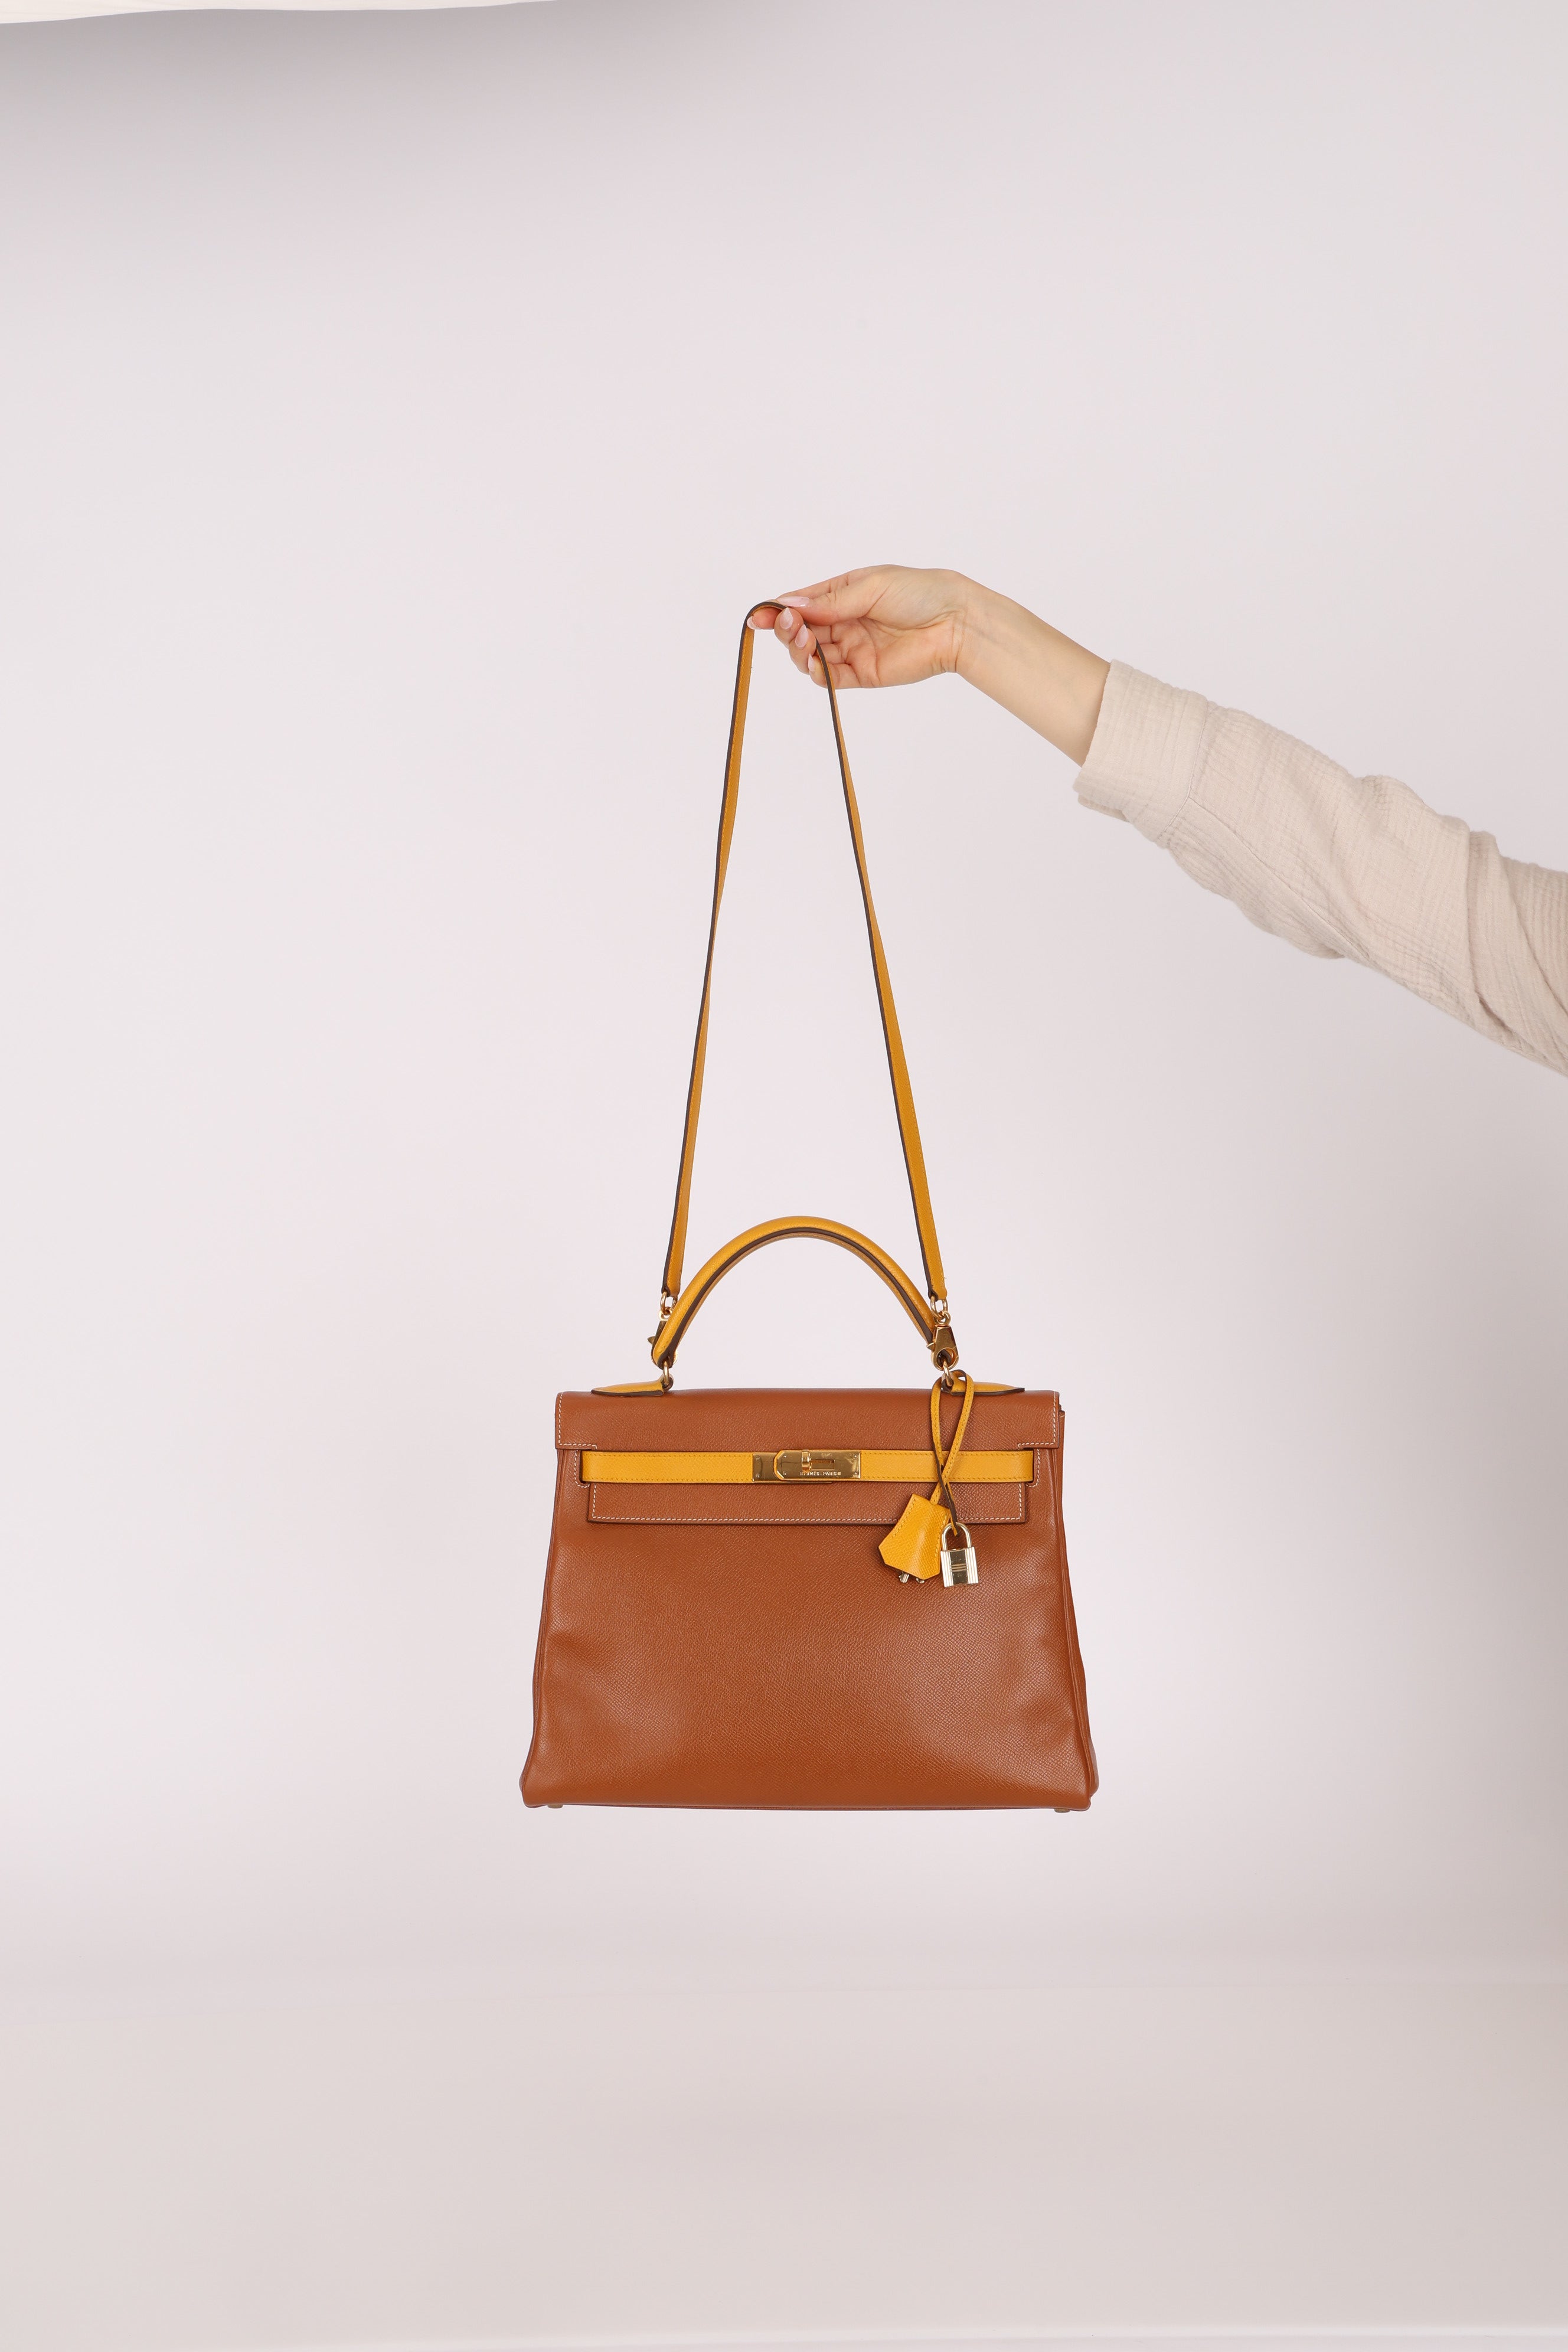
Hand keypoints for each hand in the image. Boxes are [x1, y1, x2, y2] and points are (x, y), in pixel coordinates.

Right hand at [749, 567, 972, 690]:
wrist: (955, 622)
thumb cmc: (919, 593)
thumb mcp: (869, 587)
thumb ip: (830, 601)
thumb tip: (789, 605)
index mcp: (843, 595)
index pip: (801, 604)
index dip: (778, 611)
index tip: (759, 616)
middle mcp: (843, 622)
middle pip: (801, 631)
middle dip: (787, 630)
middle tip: (788, 626)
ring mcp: (851, 649)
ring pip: (810, 655)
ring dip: (799, 650)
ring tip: (803, 641)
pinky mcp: (862, 674)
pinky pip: (831, 678)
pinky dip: (817, 672)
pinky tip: (814, 662)